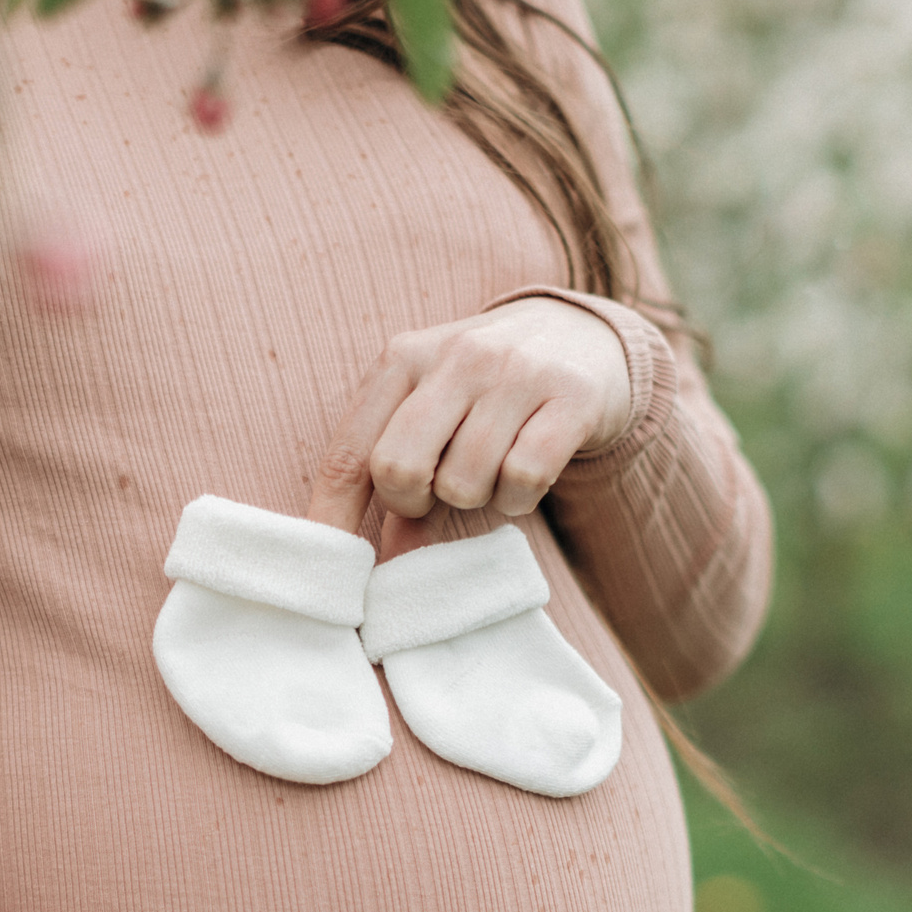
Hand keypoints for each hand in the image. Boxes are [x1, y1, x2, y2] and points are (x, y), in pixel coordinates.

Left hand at [306, 297, 632, 540]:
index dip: (331, 518)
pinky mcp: (572, 397)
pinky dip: (519, 498)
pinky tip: (526, 476)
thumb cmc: (489, 390)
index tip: (327, 572)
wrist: (584, 339)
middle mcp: (457, 357)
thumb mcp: (436, 415)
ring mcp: (517, 373)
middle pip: (398, 470)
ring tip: (492, 472)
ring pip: (464, 482)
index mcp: (405, 357)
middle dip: (412, 504)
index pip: (349, 452)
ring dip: (476, 498)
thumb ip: (403, 475)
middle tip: (437, 494)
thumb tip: (384, 561)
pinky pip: (523, 479)